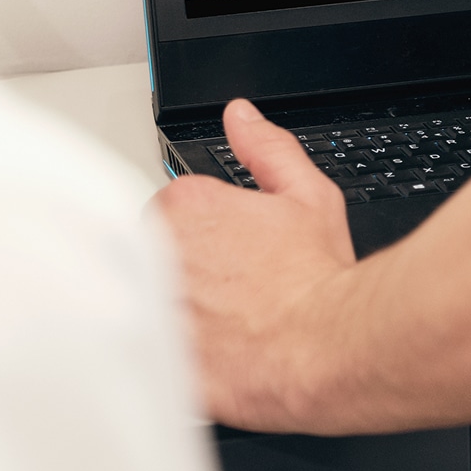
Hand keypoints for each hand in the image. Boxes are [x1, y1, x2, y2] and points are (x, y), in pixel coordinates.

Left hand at [150, 99, 356, 430]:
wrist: (324, 348)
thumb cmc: (316, 278)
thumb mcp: (308, 196)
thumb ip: (267, 149)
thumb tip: (241, 117)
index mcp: (186, 205)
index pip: (174, 209)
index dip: (208, 231)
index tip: (232, 252)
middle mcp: (158, 250)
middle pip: (152, 252)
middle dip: (185, 266)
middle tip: (230, 288)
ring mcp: (150, 302)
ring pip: (146, 298)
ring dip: (176, 306)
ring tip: (222, 324)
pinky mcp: (150, 352)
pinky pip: (146, 347)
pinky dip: (170, 350)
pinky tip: (209, 352)